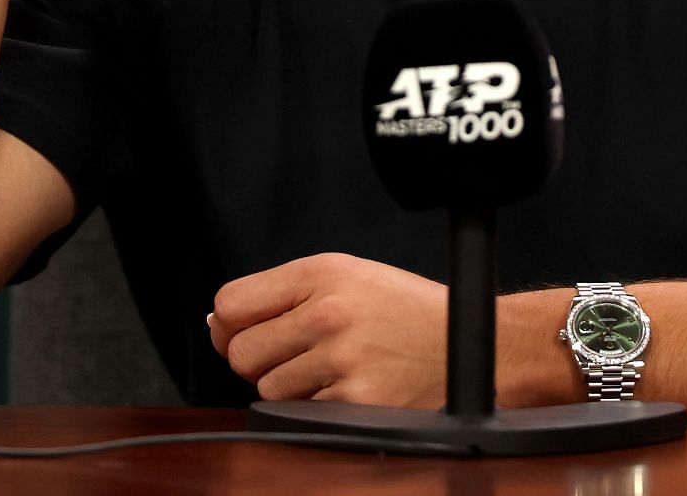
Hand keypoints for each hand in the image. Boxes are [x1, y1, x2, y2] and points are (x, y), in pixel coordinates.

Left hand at [208, 253, 447, 407]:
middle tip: (294, 354)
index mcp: (323, 272)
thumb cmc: (405, 310)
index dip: (230, 324)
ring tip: (330, 369)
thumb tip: (217, 320)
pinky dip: (317, 407)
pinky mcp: (355, 401)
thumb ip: (282, 293)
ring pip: (267, 388)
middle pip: (240, 352)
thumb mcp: (349, 276)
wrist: (470, 342)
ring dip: (289, 387)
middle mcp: (328, 312)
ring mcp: (341, 359)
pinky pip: (301, 413)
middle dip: (258, 359)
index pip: (231, 302)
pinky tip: (349, 386)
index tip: (247, 331)